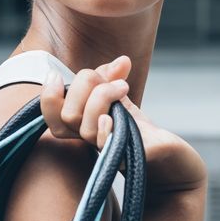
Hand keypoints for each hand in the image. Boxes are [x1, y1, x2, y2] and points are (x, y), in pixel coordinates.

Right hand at [40, 57, 206, 194]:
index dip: (48, 96)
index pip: (52, 116)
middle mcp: (91, 141)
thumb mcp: (123, 102)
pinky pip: (104, 144)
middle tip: (113, 79)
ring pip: (83, 125)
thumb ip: (112, 81)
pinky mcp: (128, 159)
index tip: (59, 75)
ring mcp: (106, 152)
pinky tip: (115, 116)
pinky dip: (104, 127)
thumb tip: (122, 61)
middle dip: (85, 84)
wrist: (172, 159)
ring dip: (102, 95)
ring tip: (123, 87)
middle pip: (66, 115)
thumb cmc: (143, 133)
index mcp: (83, 125)